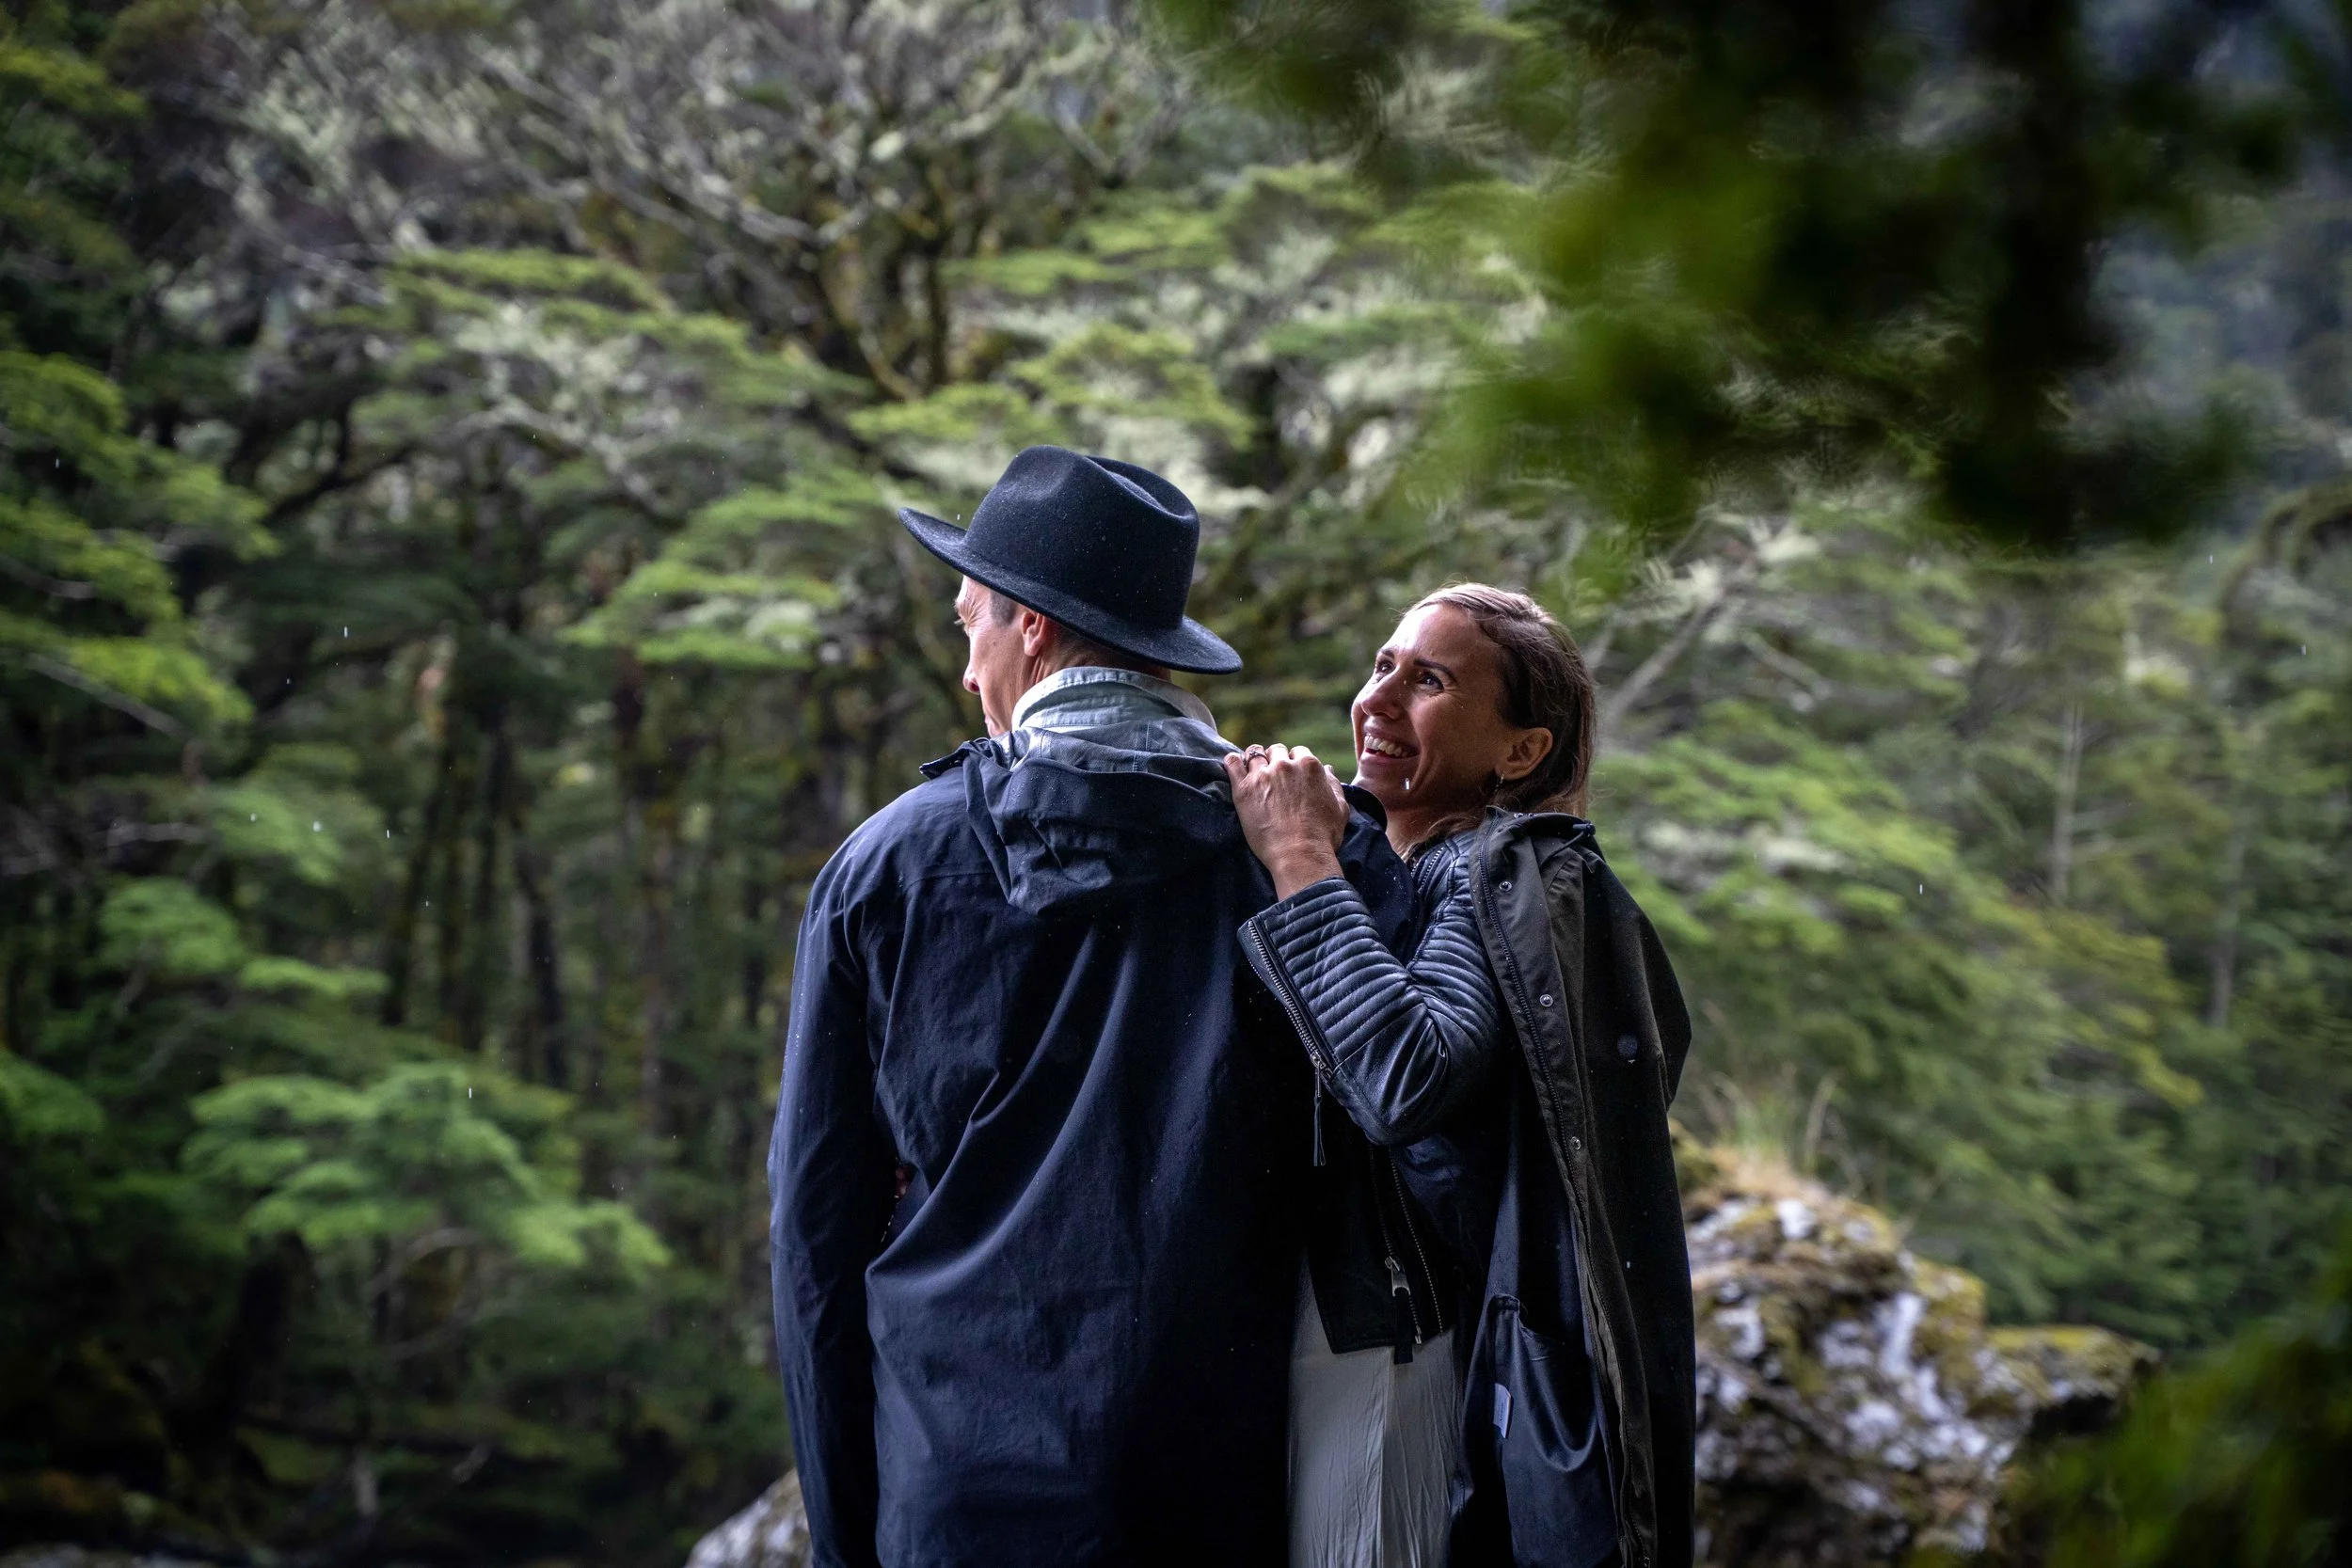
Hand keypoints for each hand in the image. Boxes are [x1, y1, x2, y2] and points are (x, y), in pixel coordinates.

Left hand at [1223, 743, 1347, 898]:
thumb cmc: (1323, 835)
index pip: (1298, 752)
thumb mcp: (1340, 808)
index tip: (1292, 775)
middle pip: (1276, 751)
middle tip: (1273, 777)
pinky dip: (1233, 762)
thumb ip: (1334, 784)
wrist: (1300, 855)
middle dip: (1275, 760)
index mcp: (1309, 766)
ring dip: (1255, 761)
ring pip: (1254, 754)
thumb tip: (1327, 769)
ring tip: (1255, 774)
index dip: (1295, 763)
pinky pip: (1232, 763)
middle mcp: (1285, 765)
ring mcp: (1262, 775)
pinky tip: (1236, 769)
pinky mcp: (1243, 789)